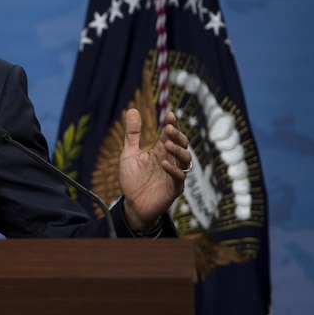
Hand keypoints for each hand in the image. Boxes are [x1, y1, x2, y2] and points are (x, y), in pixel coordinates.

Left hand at [118, 108, 190, 231]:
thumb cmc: (132, 180)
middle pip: (181, 145)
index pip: (171, 135)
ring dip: (178, 151)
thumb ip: (132, 134)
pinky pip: (179, 178)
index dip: (172, 124)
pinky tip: (164, 164)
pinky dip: (173, 171)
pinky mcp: (174, 189)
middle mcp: (170, 161)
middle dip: (177, 135)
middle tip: (169, 128)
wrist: (132, 205)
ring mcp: (174, 174)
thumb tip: (132, 109)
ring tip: (168, 144)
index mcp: (161, 151)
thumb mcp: (128, 154)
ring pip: (185, 160)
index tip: (169, 114)